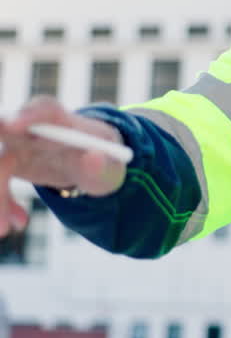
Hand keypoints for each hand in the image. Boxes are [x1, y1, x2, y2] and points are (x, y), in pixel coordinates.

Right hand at [0, 96, 128, 235]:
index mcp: (63, 121)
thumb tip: (92, 157)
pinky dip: (1, 204)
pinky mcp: (6, 163)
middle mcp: (33, 127)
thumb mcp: (111, 167)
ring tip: (6, 229)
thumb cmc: (104, 159)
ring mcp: (16, 144)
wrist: (91, 166)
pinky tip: (18, 223)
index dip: (28, 114)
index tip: (13, 125)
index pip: (45, 108)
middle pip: (3, 127)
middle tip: (0, 174)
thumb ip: (103, 165)